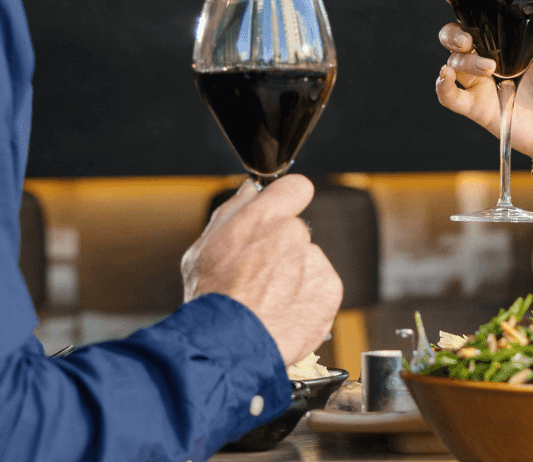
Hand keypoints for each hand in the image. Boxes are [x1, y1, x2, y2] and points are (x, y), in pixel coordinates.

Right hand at [182, 175, 342, 365]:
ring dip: (296, 278)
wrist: (228, 345)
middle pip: (297, 233)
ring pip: (309, 263)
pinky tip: (284, 313)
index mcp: (263, 217)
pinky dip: (308, 300)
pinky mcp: (330, 289)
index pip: (296, 187)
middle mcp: (294, 233)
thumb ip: (232, 211)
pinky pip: (321, 288)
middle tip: (259, 278)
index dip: (289, 200)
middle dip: (283, 250)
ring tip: (269, 302)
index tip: (284, 212)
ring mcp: (315, 261)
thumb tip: (250, 191)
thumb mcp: (202, 247)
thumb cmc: (211, 299)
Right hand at [433, 0, 532, 180]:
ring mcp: (481, 83)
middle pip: (454, 36)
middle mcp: (489, 57)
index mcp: (508, 40)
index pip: (477, 14)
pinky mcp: (478, 107)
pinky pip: (450, 96)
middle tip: (467, 37)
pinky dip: (442, 86)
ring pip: (454, 63)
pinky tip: (444, 77)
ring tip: (489, 67)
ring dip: (464, 61)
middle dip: (453, 31)